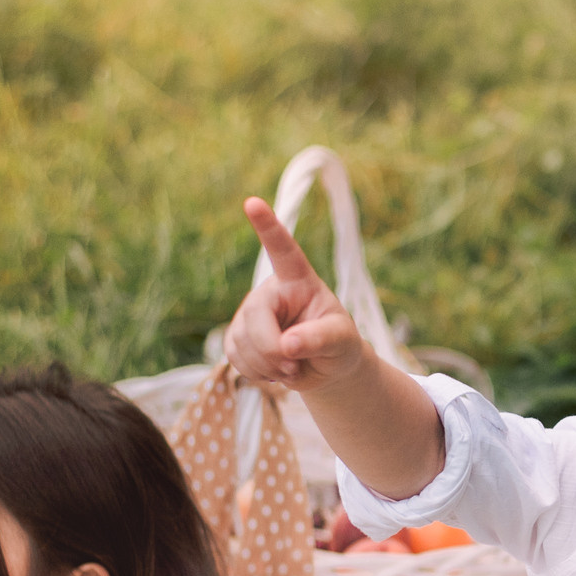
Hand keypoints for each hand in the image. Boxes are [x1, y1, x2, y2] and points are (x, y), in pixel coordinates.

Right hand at [222, 197, 368, 392]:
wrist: (325, 367)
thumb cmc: (338, 344)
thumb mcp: (342, 341)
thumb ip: (320, 339)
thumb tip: (287, 345)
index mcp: (298, 280)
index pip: (282, 250)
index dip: (268, 226)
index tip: (252, 202)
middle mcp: (270, 291)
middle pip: (254, 317)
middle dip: (272, 350)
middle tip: (296, 364)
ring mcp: (250, 314)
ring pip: (241, 342)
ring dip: (267, 366)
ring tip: (291, 366)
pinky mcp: (238, 336)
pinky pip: (234, 357)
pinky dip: (255, 373)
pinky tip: (274, 371)